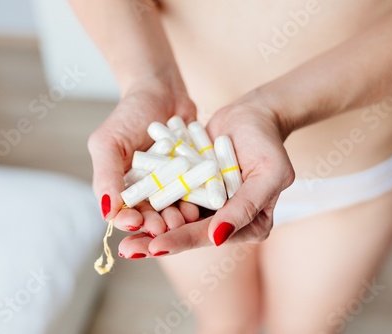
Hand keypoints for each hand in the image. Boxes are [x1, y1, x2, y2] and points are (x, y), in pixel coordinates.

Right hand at [89, 73, 198, 238]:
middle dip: (155, 223)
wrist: (162, 91)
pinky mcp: (189, 178)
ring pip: (171, 208)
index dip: (128, 220)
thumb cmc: (129, 113)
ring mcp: (168, 185)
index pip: (121, 211)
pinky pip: (193, 193)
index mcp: (119, 185)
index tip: (136, 221)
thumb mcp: (109, 142)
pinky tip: (200, 204)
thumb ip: (105, 175)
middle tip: (164, 226)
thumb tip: (106, 212)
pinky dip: (196, 200)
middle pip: (148, 215)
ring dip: (176, 217)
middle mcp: (144, 190)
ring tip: (184, 219)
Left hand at [118, 90, 294, 256]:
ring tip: (124, 236)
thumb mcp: (268, 174)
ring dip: (149, 227)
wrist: (253, 115)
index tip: (155, 247)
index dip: (182, 241)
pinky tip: (129, 209)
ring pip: (175, 219)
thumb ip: (246, 207)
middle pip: (188, 232)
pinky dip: (151, 203)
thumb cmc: (267, 143)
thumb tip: (217, 238)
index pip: (210, 235)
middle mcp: (226, 220)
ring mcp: (208, 205)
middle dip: (157, 241)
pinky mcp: (193, 188)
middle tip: (128, 250)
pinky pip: (171, 197)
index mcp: (249, 225)